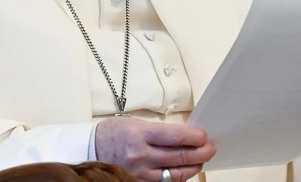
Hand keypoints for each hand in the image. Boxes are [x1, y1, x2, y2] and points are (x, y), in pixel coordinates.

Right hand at [94, 117, 215, 181]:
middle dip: (201, 152)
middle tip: (210, 148)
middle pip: (180, 156)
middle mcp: (141, 155)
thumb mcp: (135, 123)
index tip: (204, 135)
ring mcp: (140, 173)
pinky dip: (178, 177)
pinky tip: (184, 170)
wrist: (90, 149)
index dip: (195, 137)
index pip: (176, 137)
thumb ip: (159, 131)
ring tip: (201, 160)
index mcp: (139, 134)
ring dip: (193, 166)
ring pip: (176, 173)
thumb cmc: (113, 133)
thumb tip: (185, 135)